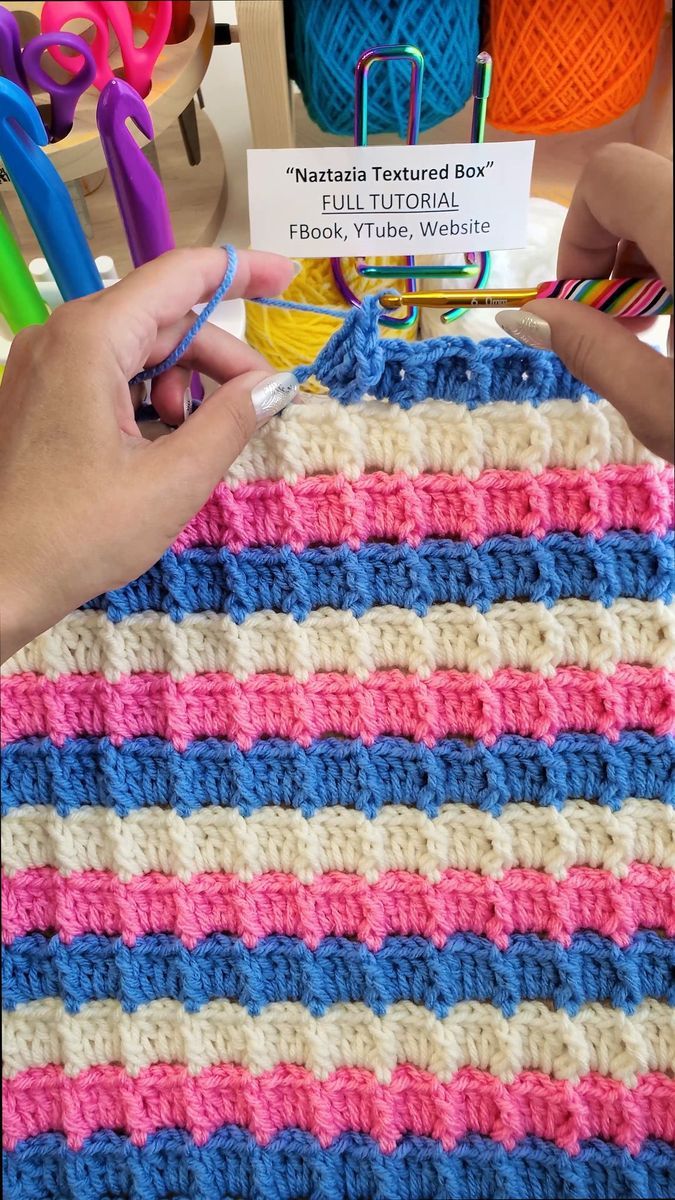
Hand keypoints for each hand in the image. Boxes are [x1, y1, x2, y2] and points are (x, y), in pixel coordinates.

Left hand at [0, 246, 295, 660]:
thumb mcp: (174, 480)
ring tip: (196, 441)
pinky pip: (107, 375)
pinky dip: (148, 399)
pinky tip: (162, 445)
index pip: (180, 277)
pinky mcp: (39, 396)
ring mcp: (44, 365)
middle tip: (261, 402)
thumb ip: (233, 421)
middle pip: (161, 319)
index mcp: (91, 340)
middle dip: (217, 357)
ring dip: (183, 384)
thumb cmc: (78, 534)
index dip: (241, 271)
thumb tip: (276, 383)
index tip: (288, 278)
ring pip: (136, 349)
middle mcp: (61, 337)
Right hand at [496, 144, 672, 460]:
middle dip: (615, 259)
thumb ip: (590, 350)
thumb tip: (524, 315)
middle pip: (643, 191)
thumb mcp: (664, 408)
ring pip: (671, 211)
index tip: (580, 305)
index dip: (578, 239)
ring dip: (652, 265)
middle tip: (627, 329)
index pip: (611, 178)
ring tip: (664, 334)